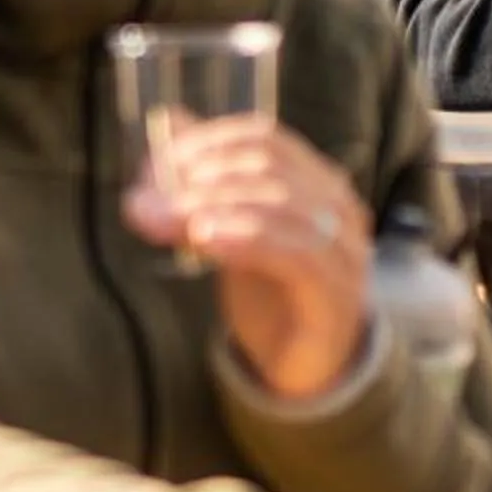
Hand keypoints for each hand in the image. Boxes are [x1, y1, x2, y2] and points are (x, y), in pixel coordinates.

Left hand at [122, 116, 370, 400]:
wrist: (304, 370)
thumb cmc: (271, 296)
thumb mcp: (231, 230)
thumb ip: (207, 183)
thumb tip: (171, 121)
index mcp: (318, 184)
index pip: (266, 140)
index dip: (207, 143)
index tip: (155, 166)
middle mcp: (340, 210)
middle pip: (270, 168)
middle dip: (200, 177)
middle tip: (146, 199)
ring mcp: (345, 251)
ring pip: (281, 205)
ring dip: (214, 205)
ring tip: (166, 219)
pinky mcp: (337, 294)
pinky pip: (294, 253)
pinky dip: (245, 237)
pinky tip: (204, 239)